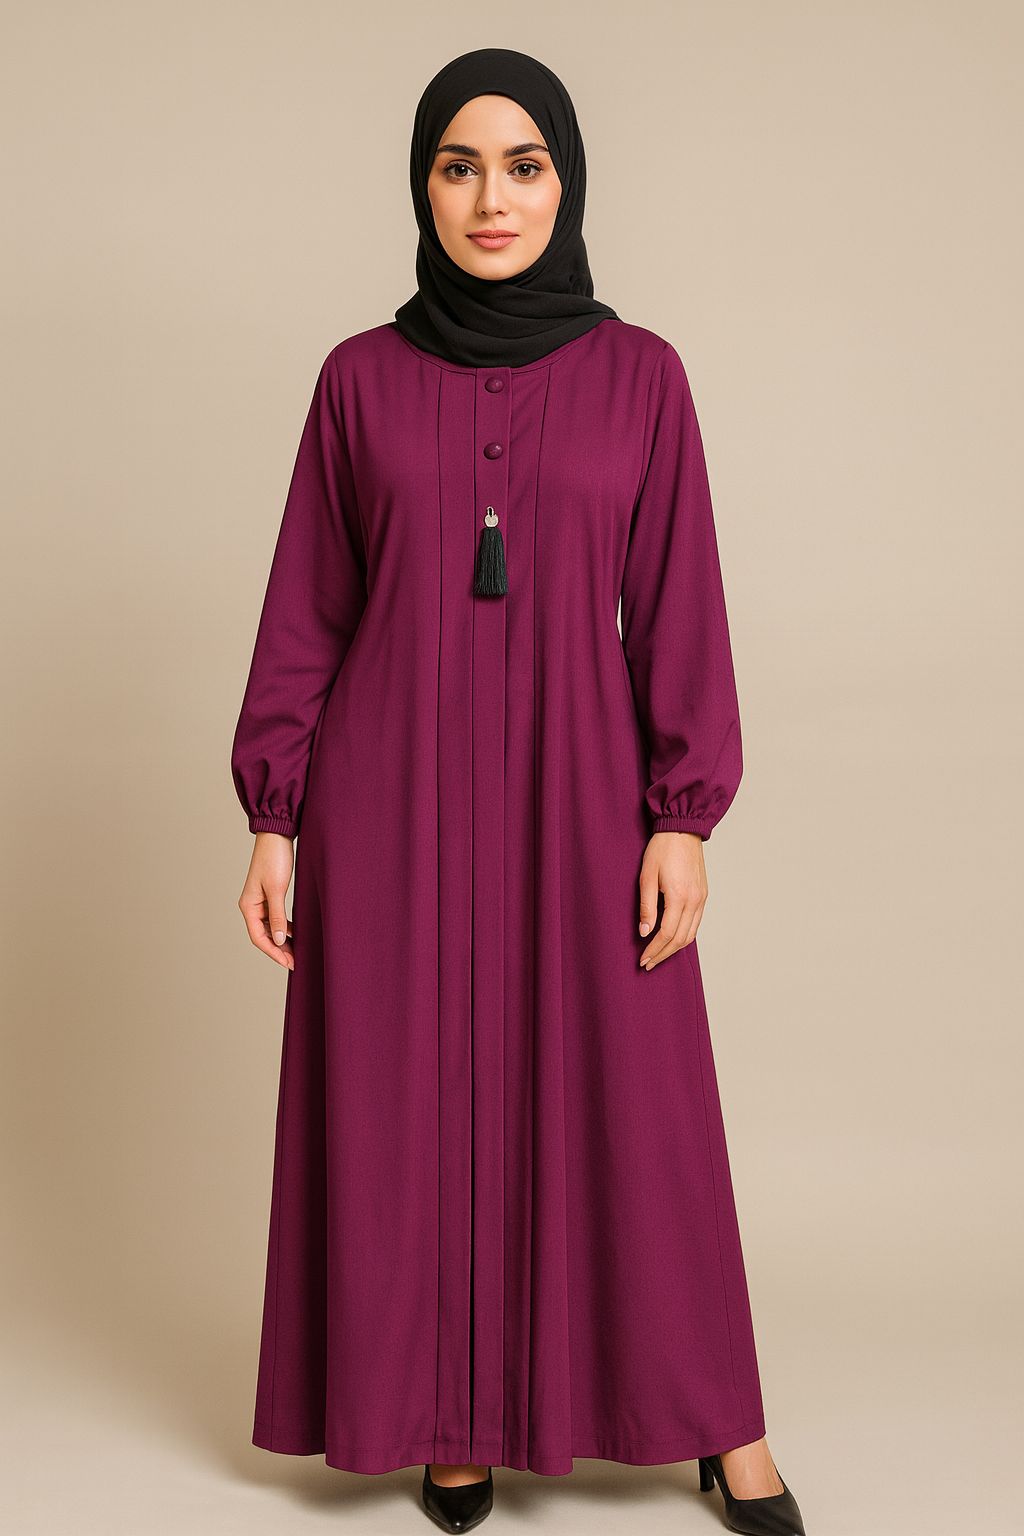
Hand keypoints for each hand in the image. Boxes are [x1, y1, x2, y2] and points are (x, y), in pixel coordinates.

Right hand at [238, 831, 294, 969]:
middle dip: (279, 949)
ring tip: (297, 951)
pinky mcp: (269, 895)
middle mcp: (251, 906)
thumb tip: (279, 940)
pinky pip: (275, 917)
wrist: (277, 836)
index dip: (273, 952)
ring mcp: (260, 901)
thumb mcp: (277, 890)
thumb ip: (278, 916)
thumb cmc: (274, 859)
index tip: (288, 963)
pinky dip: (285, 927)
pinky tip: (296, 933)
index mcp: (248, 906)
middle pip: (264, 935)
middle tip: (295, 962)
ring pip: (270, 928)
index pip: (258, 938)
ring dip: (282, 940)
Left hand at [638, 831, 707, 969]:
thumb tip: (644, 932)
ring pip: (690, 934)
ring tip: (659, 955)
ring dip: (674, 948)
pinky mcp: (703, 895)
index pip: (666, 933)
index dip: (654, 949)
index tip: (643, 959)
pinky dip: (684, 936)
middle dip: (663, 954)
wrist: (682, 830)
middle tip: (648, 964)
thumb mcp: (647, 876)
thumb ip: (646, 906)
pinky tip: (673, 939)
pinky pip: (696, 923)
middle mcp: (694, 901)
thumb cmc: (661, 850)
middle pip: (680, 939)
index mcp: (679, 896)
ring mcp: (701, 899)